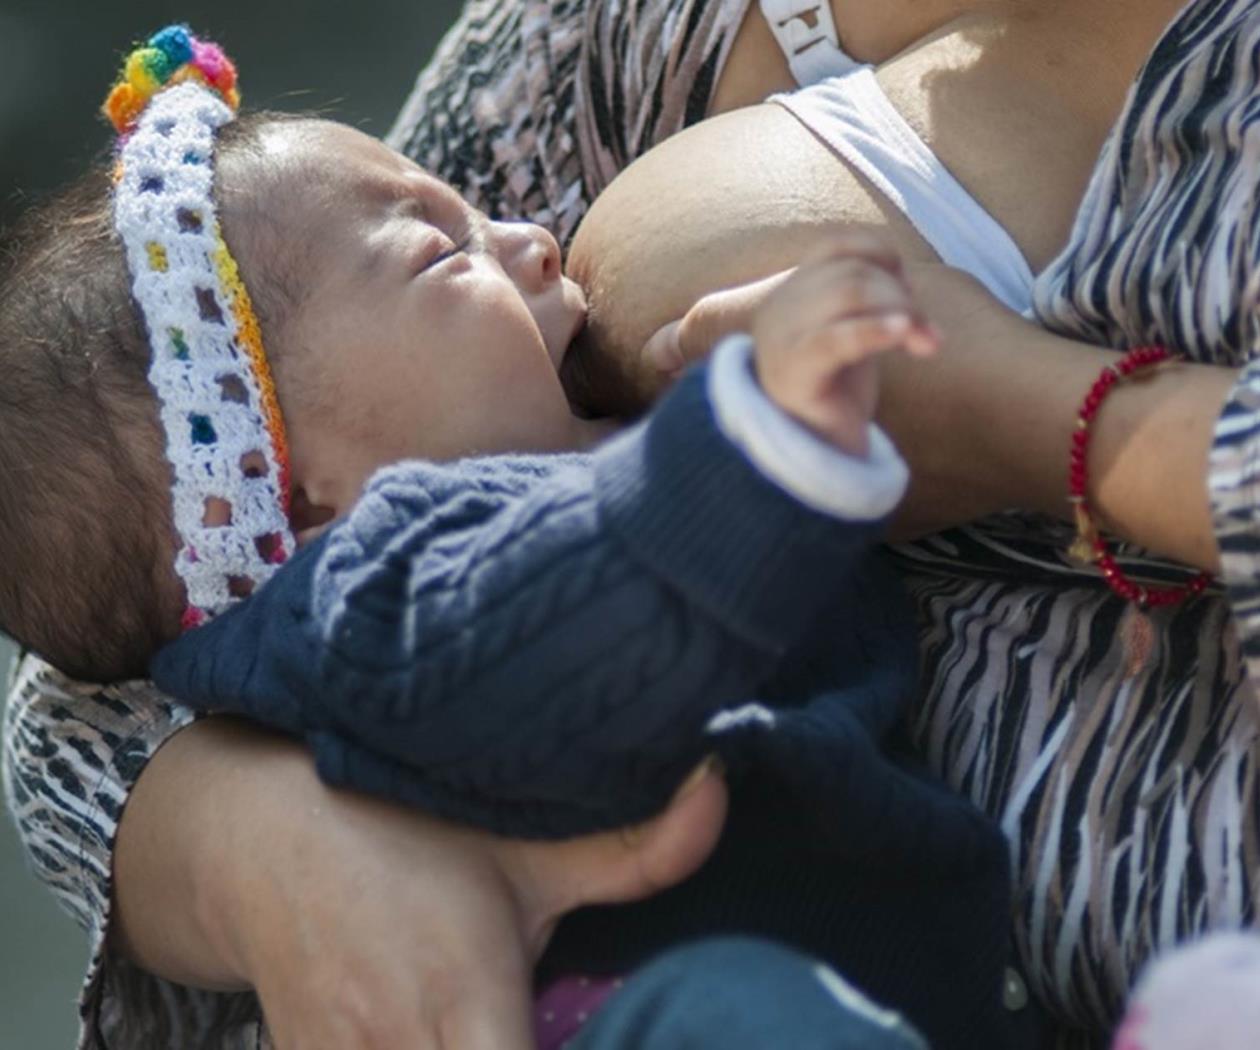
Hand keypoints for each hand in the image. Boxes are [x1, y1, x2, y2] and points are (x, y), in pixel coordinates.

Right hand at [116, 720, 727, 1049]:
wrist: (258, 834)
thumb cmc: (404, 828)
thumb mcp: (523, 841)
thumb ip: (634, 848)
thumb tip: (722, 787)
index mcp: (465, 999)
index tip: (613, 1044)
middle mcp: (395, 1049)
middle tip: (549, 1036)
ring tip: (498, 1031)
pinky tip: (446, 1038)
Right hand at [644, 233, 935, 456]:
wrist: (813, 457)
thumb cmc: (835, 394)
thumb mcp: (851, 332)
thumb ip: (869, 298)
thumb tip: (905, 274)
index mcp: (787, 295)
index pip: (836, 245)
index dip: (881, 255)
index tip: (907, 290)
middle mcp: (777, 310)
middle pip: (851, 271)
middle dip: (901, 294)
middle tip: (928, 334)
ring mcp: (780, 341)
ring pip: (848, 292)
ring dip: (901, 310)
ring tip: (926, 344)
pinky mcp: (794, 375)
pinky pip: (837, 338)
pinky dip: (876, 329)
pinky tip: (905, 336)